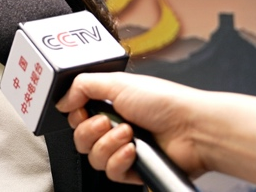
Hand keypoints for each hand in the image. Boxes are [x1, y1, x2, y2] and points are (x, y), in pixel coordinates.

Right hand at [55, 72, 255, 186]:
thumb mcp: (117, 82)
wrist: (193, 129)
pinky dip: (119, 161)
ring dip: (108, 145)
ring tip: (129, 134)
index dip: (77, 116)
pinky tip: (133, 151)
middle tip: (110, 121)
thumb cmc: (165, 102)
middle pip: (81, 139)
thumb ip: (83, 85)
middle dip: (92, 131)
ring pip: (93, 157)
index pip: (77, 117)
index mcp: (111, 105)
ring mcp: (124, 150)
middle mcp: (115, 127)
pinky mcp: (133, 170)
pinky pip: (111, 172)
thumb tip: (62, 99)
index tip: (84, 111)